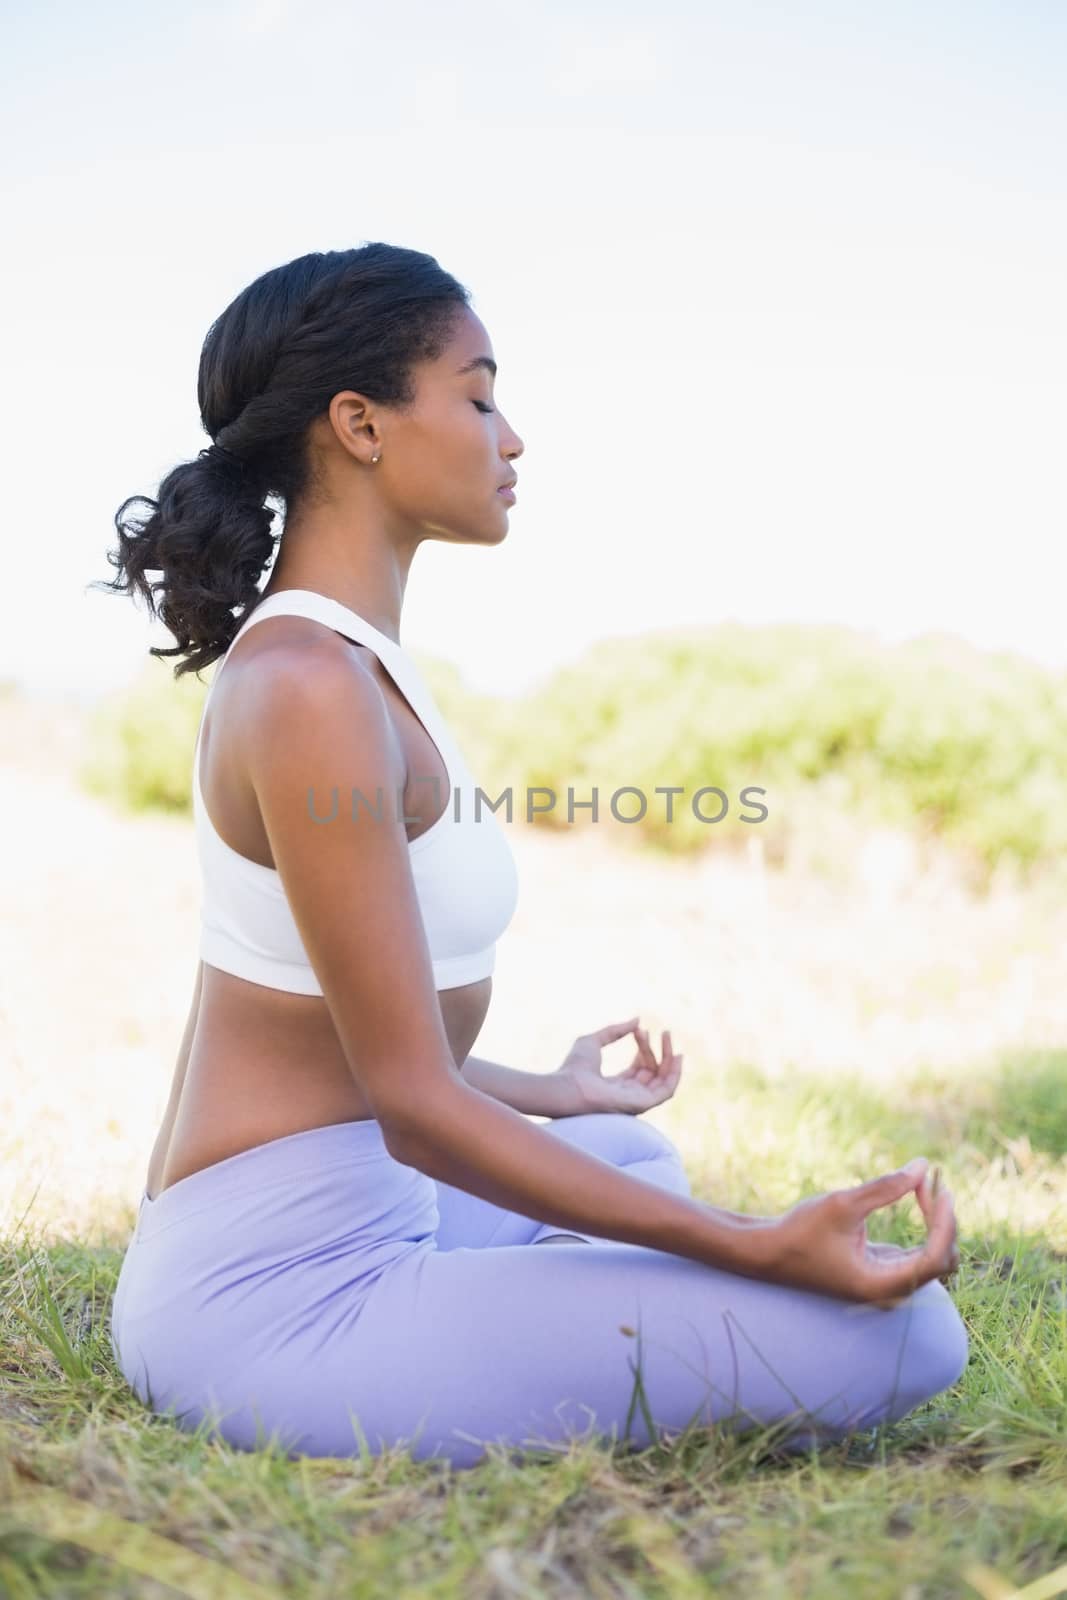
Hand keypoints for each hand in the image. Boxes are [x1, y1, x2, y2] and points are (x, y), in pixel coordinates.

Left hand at [556, 1016, 682, 1115]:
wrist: (567, 1085)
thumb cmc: (574, 1067)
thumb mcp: (594, 1041)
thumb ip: (615, 1031)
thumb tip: (638, 1020)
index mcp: (616, 1085)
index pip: (639, 1066)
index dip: (644, 1046)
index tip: (640, 1029)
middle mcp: (628, 1095)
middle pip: (653, 1072)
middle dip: (659, 1050)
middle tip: (665, 1031)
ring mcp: (635, 1101)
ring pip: (662, 1080)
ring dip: (669, 1058)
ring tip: (668, 1037)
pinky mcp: (641, 1104)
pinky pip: (666, 1091)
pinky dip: (675, 1074)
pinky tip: (677, 1056)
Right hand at [755, 1158, 959, 1306]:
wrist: (772, 1253)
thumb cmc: (802, 1231)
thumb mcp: (842, 1205)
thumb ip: (884, 1187)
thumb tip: (922, 1166)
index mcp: (880, 1285)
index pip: (934, 1258)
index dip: (944, 1223)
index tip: (941, 1187)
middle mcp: (890, 1292)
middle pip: (942, 1260)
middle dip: (943, 1220)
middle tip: (928, 1180)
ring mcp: (888, 1284)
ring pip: (934, 1256)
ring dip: (936, 1221)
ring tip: (924, 1183)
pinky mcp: (883, 1272)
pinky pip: (919, 1253)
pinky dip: (924, 1226)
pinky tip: (918, 1194)